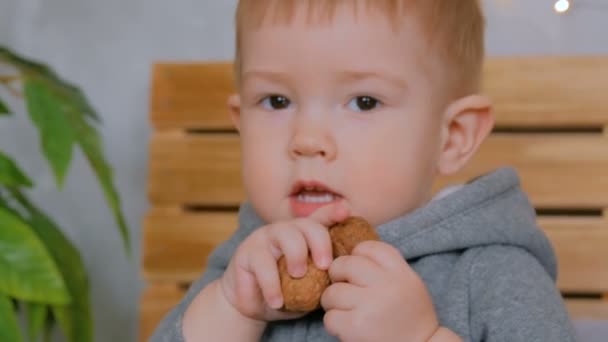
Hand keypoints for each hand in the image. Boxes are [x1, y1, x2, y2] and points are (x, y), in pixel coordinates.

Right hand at [219, 202, 349, 321]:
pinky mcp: (246, 252)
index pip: (320, 220)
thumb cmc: (286, 293)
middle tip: (324, 266)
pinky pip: (263, 263)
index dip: (333, 213)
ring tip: (299, 275)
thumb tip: (344, 279)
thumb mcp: (309, 287)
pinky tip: (277, 301)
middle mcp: (285, 231)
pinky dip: (272, 285)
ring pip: (286, 235)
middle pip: (307, 225)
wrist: (252, 307)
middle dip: (320, 242)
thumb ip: (323, 278)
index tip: (345, 211)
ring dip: (297, 255)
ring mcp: (265, 238)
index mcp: (303, 236)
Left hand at [321, 240, 439, 341]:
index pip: (369, 247)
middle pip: (345, 265)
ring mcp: (370, 305)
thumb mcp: (409, 284)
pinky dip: (334, 324)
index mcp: (400, 272)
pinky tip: (348, 328)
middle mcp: (386, 285)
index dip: (357, 255)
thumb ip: (386, 268)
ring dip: (333, 303)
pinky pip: (330, 317)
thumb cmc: (410, 318)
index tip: (357, 270)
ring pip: (332, 292)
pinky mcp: (356, 327)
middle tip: (344, 290)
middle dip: (338, 276)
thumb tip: (353, 254)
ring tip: (347, 312)